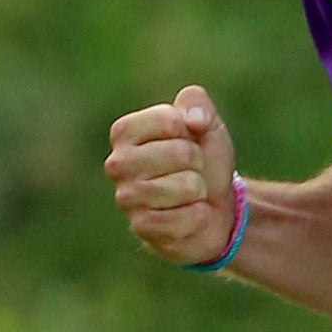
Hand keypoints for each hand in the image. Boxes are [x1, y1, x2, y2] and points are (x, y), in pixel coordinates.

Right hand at [104, 85, 239, 266]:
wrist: (215, 207)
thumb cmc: (204, 160)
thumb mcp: (206, 123)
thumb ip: (197, 103)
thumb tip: (194, 121)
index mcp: (124, 132)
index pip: (171, 121)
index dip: (192, 131)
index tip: (187, 141)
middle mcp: (117, 164)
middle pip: (181, 153)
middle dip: (198, 163)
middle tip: (191, 171)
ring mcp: (126, 198)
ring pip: (187, 185)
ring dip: (199, 190)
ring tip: (189, 193)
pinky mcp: (142, 228)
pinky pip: (189, 216)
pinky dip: (200, 216)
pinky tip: (188, 216)